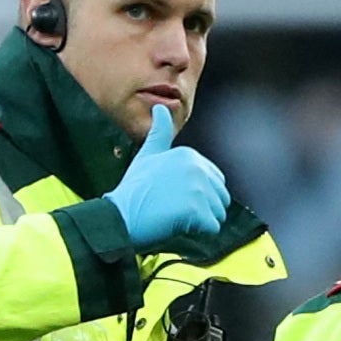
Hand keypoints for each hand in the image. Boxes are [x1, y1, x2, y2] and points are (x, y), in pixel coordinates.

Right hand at [102, 105, 231, 255]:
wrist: (120, 217)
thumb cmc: (133, 190)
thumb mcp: (147, 156)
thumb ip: (159, 132)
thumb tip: (161, 107)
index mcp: (188, 155)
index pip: (215, 180)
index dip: (198, 195)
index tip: (173, 197)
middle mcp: (196, 168)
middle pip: (220, 196)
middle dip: (203, 208)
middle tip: (174, 210)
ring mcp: (197, 189)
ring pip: (218, 212)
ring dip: (201, 221)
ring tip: (176, 218)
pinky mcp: (196, 210)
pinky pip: (212, 227)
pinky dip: (198, 232)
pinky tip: (178, 226)